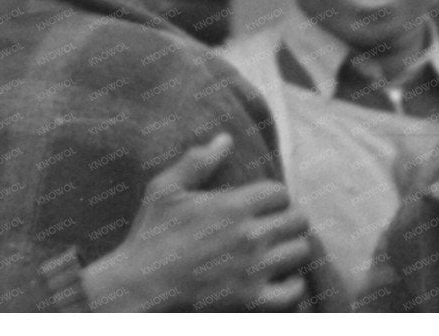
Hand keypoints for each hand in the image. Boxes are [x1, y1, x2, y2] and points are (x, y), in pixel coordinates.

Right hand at [79, 133, 312, 310]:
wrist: (137, 289)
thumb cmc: (150, 237)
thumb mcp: (165, 190)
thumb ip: (197, 161)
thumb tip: (225, 139)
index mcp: (233, 206)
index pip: (280, 192)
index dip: (274, 196)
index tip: (264, 204)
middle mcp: (250, 236)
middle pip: (298, 219)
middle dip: (289, 218)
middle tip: (274, 225)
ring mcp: (254, 270)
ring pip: (301, 251)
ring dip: (292, 248)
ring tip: (278, 249)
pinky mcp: (252, 300)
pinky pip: (294, 291)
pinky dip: (292, 285)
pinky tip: (279, 278)